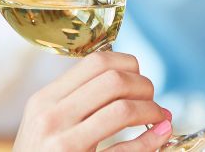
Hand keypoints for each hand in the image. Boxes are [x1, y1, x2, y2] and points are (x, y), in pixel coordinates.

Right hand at [13, 51, 172, 151]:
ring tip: (160, 117)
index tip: (139, 78)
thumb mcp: (46, 122)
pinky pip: (124, 149)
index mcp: (45, 99)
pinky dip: (151, 140)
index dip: (128, 65)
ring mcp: (63, 142)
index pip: (96, 62)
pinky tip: (160, 136)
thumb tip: (128, 77)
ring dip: (152, 110)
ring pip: (122, 109)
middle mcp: (51, 116)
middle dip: (144, 87)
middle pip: (114, 80)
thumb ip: (77, 100)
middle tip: (153, 100)